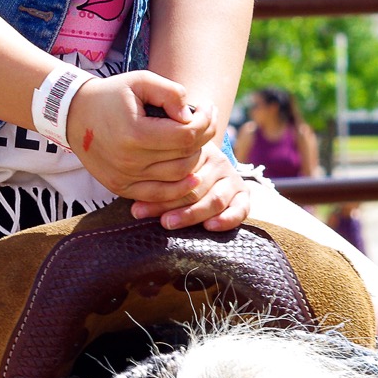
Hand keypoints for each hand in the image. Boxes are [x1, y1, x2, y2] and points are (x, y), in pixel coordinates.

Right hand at [64, 70, 215, 197]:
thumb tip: (191, 115)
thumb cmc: (111, 94)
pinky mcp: (121, 188)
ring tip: (195, 140)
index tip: (208, 108)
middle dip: (204, 137)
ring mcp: (125, 178)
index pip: (187, 135)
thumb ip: (170, 93)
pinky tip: (191, 173)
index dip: (206, 121)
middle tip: (206, 121)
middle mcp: (130, 161)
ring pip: (178, 178)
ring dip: (195, 159)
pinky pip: (160, 195)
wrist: (74, 115)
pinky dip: (180, 187)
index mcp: (135, 133)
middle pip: (186, 157)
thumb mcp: (140, 80)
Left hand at [129, 142, 250, 232]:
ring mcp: (231, 177)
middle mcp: (217, 161)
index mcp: (197, 150)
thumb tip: (135, 209)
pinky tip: (210, 227)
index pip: (179, 174)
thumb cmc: (175, 168)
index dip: (157, 195)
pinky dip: (227, 219)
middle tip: (147, 216)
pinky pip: (241, 208)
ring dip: (190, 214)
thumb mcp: (165, 167)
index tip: (137, 209)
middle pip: (194, 188)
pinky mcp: (242, 193)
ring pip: (214, 199)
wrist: (204, 162)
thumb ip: (154, 182)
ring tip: (169, 222)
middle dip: (168, 205)